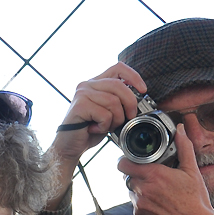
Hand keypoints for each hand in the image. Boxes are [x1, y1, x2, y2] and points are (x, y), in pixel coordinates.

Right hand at [45, 62, 146, 210]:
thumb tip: (139, 97)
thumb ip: (119, 100)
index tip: (143, 91)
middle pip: (119, 85)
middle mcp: (87, 84)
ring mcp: (82, 94)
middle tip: (129, 118)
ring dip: (116, 119)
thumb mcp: (109, 111)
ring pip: (113, 101)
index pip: (118, 68)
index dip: (134, 76)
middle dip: (130, 104)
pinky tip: (94, 129)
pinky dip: (104, 126)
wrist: (70, 146)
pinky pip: (105, 114)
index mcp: (95, 83)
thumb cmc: (89, 130)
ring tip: (106, 126)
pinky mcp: (79, 106)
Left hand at [119, 124, 213, 214]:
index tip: (130, 160)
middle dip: (137, 175)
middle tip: (152, 177)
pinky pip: (135, 205)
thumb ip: (183, 148)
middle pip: (128, 176)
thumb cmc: (195, 200)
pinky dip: (143, 202)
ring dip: (140, 189)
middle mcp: (143, 189)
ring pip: (131, 190)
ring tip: (157, 192)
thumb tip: (181, 131)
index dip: (125, 161)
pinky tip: (157, 203)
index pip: (124, 164)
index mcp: (154, 175)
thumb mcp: (192, 171)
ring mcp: (139, 204)